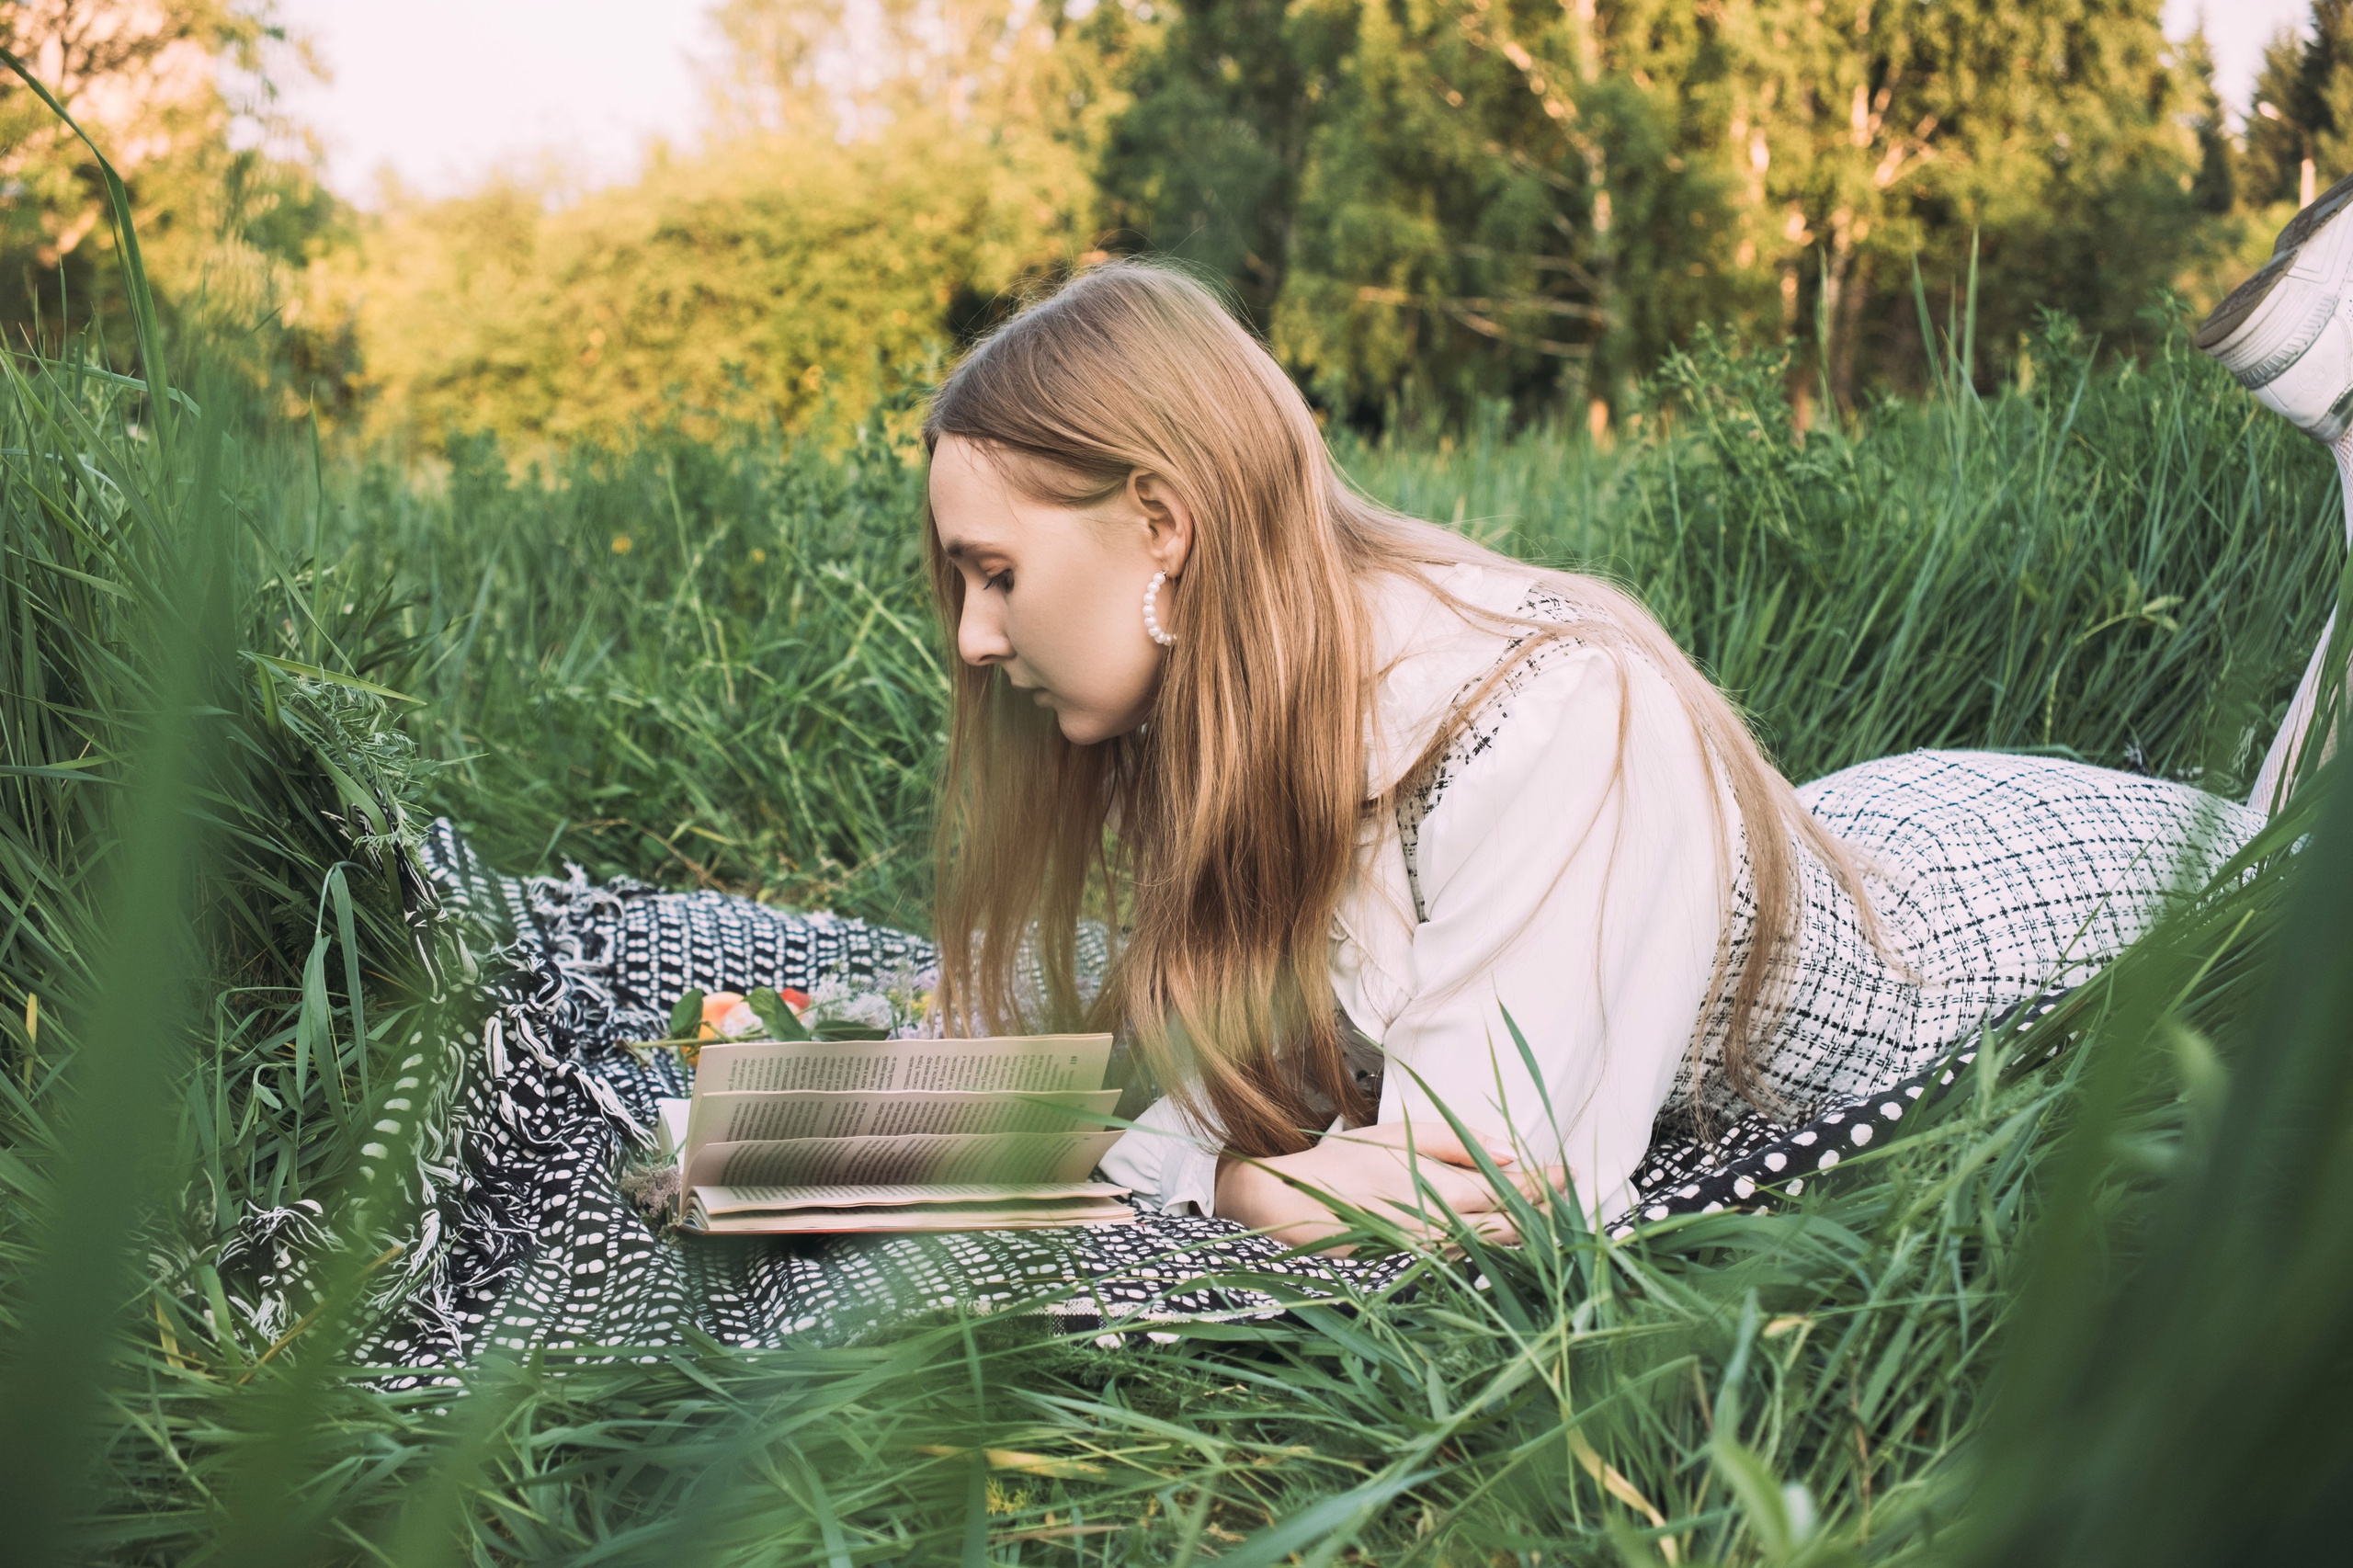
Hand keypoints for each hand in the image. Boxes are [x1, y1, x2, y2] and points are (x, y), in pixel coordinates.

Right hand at [1212, 1120, 1569, 1253]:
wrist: (1287, 1209)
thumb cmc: (1340, 1164)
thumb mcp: (1394, 1136)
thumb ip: (1454, 1142)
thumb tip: (1508, 1150)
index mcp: (1438, 1184)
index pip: (1507, 1185)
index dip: (1542, 1181)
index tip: (1569, 1172)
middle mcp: (1440, 1223)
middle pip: (1509, 1220)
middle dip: (1544, 1210)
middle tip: (1573, 1197)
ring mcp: (1429, 1252)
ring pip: (1493, 1245)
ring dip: (1526, 1233)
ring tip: (1556, 1221)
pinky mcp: (1415, 1270)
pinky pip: (1466, 1261)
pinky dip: (1493, 1251)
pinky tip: (1508, 1244)